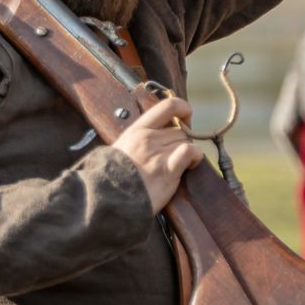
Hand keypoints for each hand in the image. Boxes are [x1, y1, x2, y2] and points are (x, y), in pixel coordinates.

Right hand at [112, 96, 203, 212]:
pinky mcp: (168, 170)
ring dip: (188, 152)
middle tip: (176, 154)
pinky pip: (190, 152)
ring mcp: (158, 153)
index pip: (167, 106)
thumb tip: (159, 133)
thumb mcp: (122, 148)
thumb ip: (139, 139)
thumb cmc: (114, 177)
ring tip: (180, 164)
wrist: (108, 198)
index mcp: (137, 130)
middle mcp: (149, 138)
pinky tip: (191, 165)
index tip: (186, 116)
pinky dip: (195, 157)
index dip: (183, 108)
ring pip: (186, 142)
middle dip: (182, 142)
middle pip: (180, 130)